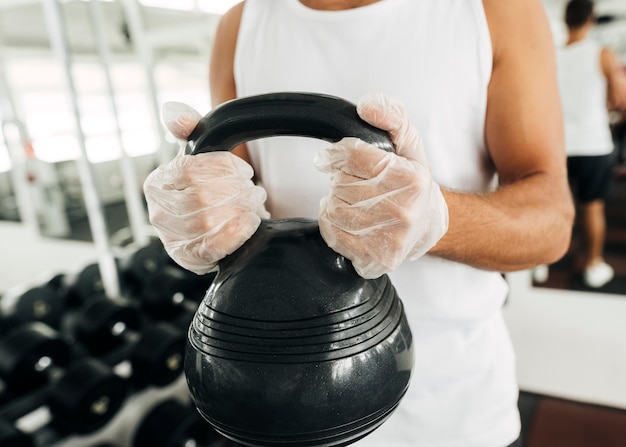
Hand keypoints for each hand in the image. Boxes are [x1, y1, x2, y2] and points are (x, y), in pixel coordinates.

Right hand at [143, 102, 268, 274]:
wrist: (212, 231)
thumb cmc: (205, 190)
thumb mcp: (199, 157)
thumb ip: (190, 130)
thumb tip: (172, 110)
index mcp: (157, 183)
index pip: (192, 170)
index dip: (224, 168)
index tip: (242, 171)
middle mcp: (157, 213)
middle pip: (202, 196)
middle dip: (237, 191)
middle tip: (253, 190)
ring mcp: (171, 239)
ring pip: (210, 220)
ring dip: (241, 209)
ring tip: (253, 204)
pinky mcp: (189, 259)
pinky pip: (215, 245)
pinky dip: (238, 231)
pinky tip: (249, 222)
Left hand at [315, 94, 447, 278]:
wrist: (426, 226)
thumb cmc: (413, 183)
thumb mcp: (409, 143)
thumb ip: (391, 116)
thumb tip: (367, 106)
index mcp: (410, 178)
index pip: (351, 156)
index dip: (338, 155)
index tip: (339, 158)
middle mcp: (401, 210)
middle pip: (339, 184)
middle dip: (341, 179)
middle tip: (357, 183)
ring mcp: (388, 238)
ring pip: (332, 209)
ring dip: (336, 202)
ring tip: (356, 202)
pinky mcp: (374, 259)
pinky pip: (331, 233)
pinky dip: (333, 224)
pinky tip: (353, 221)